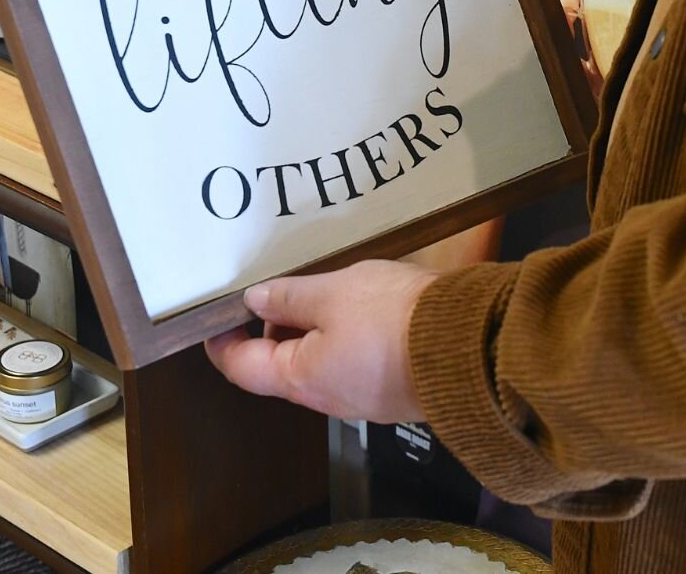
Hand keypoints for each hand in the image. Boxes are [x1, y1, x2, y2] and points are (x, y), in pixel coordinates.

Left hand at [204, 259, 437, 421]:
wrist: (467, 345)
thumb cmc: (390, 317)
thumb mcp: (332, 293)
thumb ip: (289, 297)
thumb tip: (254, 302)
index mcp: (300, 379)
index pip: (242, 367)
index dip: (223, 340)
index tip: (218, 314)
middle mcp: (327, 398)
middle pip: (282, 366)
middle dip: (274, 328)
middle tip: (282, 287)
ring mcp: (363, 398)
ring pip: (320, 363)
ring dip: (313, 329)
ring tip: (328, 289)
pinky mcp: (393, 390)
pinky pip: (354, 363)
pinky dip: (345, 336)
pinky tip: (364, 306)